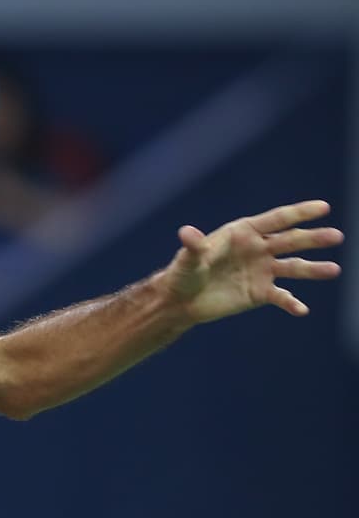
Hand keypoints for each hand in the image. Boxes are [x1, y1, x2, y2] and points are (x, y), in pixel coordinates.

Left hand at [162, 200, 342, 323]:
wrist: (180, 302)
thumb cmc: (182, 274)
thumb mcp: (187, 260)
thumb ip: (193, 247)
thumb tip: (187, 233)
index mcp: (243, 233)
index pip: (276, 220)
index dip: (299, 213)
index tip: (323, 207)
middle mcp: (258, 249)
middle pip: (291, 241)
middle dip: (313, 238)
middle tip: (337, 236)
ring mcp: (262, 271)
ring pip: (294, 267)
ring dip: (313, 269)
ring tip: (334, 270)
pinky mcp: (260, 293)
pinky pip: (281, 297)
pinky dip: (291, 303)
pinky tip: (301, 310)